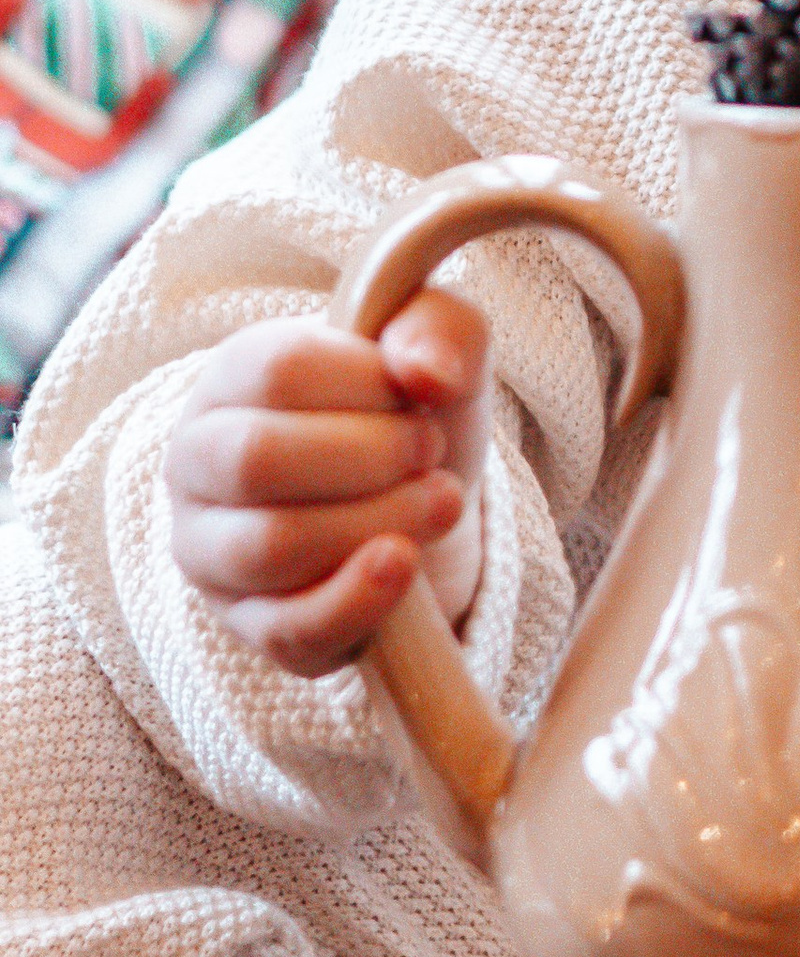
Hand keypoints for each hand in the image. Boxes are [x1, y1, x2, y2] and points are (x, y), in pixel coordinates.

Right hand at [165, 298, 490, 677]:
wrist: (421, 502)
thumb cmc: (410, 411)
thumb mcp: (440, 351)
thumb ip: (441, 329)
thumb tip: (428, 373)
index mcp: (234, 375)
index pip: (278, 370)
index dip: (367, 382)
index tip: (419, 393)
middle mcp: (200, 462)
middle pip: (257, 459)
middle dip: (370, 456)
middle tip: (430, 450)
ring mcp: (213, 551)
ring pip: (269, 547)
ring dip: (377, 521)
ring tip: (441, 501)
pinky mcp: (252, 625)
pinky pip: (288, 627)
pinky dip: (356, 599)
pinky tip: (405, 564)